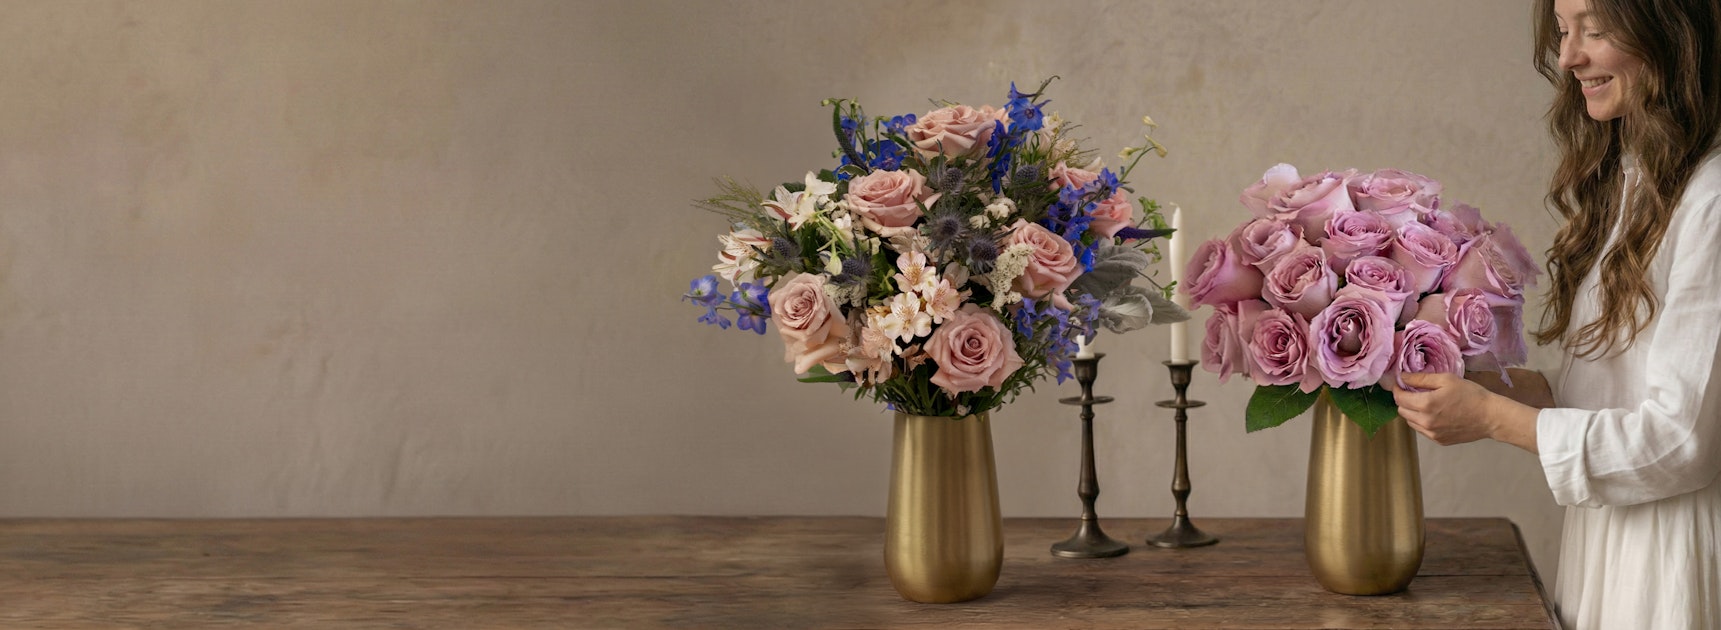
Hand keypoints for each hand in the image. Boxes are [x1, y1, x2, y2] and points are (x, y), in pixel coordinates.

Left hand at [1383, 372, 1498, 445]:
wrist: (1490, 417)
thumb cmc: (1471, 394)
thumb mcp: (1446, 379)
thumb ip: (1421, 378)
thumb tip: (1402, 377)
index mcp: (1426, 405)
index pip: (1399, 398)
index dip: (1397, 389)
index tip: (1401, 383)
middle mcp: (1425, 422)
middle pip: (1402, 411)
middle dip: (1404, 400)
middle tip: (1414, 392)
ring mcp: (1432, 434)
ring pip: (1410, 422)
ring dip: (1412, 412)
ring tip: (1426, 403)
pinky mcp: (1439, 440)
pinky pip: (1422, 430)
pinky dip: (1422, 421)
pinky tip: (1435, 414)